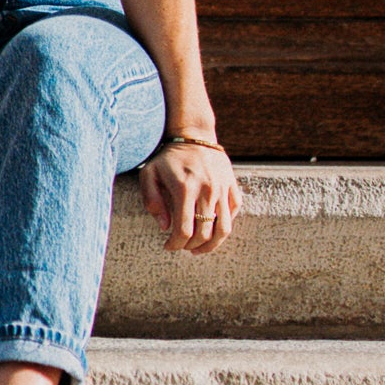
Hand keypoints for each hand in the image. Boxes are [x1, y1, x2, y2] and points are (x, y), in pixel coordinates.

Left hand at [140, 136, 240, 253]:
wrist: (194, 135)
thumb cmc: (168, 157)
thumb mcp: (150, 174)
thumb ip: (152, 200)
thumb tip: (165, 227)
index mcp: (185, 189)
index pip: (184, 230)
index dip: (176, 244)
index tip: (168, 246)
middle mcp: (207, 191)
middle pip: (204, 233)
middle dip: (191, 246)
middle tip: (182, 246)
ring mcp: (222, 189)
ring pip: (223, 229)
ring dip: (211, 245)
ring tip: (199, 248)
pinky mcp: (232, 186)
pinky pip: (234, 213)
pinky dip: (224, 226)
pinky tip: (211, 228)